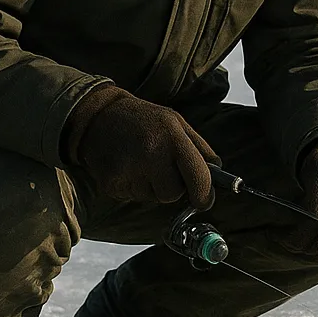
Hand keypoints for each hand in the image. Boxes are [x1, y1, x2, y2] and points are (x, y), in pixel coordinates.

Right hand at [65, 85, 217, 207]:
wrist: (99, 116)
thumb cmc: (143, 120)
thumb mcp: (176, 123)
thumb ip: (200, 150)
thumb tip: (219, 180)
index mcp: (172, 135)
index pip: (199, 177)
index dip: (204, 195)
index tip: (204, 200)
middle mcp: (151, 152)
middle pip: (174, 194)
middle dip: (172, 188)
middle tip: (161, 168)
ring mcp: (129, 168)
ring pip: (153, 198)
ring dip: (151, 187)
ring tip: (140, 163)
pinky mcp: (111, 183)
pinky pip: (133, 199)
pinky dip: (133, 188)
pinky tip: (127, 168)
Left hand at [285, 139, 317, 262]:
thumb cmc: (315, 169)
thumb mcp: (299, 174)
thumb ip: (295, 200)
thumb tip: (282, 235)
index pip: (317, 213)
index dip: (298, 232)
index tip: (278, 235)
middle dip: (307, 246)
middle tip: (288, 244)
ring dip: (317, 255)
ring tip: (298, 248)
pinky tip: (313, 251)